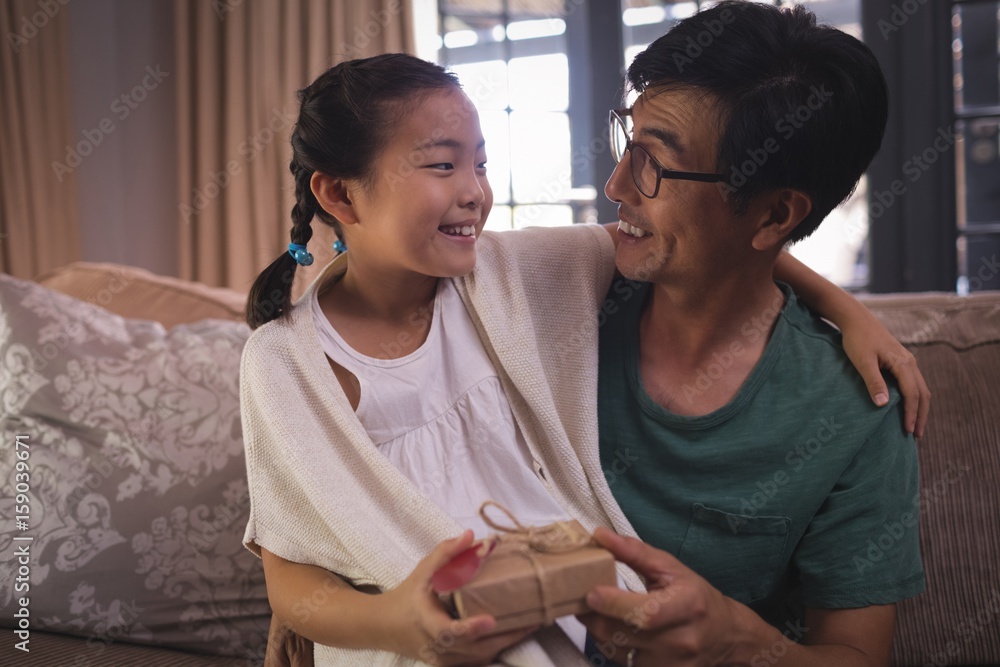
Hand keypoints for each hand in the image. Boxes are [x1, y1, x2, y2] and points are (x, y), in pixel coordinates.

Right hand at [382, 530, 538, 665]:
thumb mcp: (422, 571)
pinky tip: (514, 633)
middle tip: (533, 620)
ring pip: (479, 657)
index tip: (491, 620)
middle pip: (474, 648)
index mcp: (426, 622)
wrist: (384, 627)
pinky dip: (497, 648)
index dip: (471, 628)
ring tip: (531, 625)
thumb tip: (471, 535)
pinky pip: (477, 660)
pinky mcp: (449, 664)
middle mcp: (435, 646)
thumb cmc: (407, 596)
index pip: (449, 632)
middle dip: (505, 636)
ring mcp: (443, 660)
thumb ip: (446, 553)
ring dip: (506, 643)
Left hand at [578, 528, 744, 666]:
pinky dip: (610, 644)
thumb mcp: (671, 568)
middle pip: (622, 633)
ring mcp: (669, 663)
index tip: (591, 591)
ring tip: (597, 609)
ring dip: (599, 628)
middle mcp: (680, 640)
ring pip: (615, 649)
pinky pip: (621, 661)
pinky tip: (614, 628)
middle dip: (594, 614)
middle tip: (581, 595)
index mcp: (687, 606)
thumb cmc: (695, 597)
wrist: (724, 635)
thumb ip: (634, 552)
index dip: (614, 604)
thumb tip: (600, 535)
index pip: (645, 613)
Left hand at [839, 309, 930, 436]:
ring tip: (914, 425)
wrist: (857, 319)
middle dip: (920, 415)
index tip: (908, 431)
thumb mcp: (863, 362)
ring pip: (921, 388)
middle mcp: (910, 363)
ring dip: (919, 407)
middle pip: (923, 393)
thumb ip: (873, 382)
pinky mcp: (901, 360)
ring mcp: (908, 361)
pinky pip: (914, 382)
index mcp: (903, 364)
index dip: (911, 414)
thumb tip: (883, 405)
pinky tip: (908, 406)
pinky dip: (915, 397)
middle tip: (916, 435)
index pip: (913, 395)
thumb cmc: (857, 340)